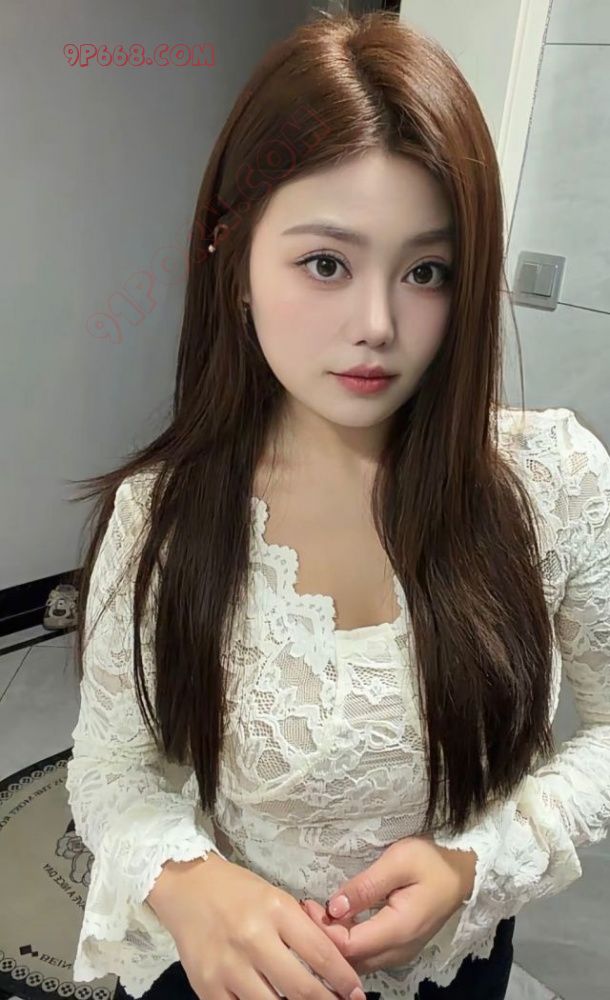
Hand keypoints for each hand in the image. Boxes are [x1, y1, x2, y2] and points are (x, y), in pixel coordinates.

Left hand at [300, 837, 476, 975]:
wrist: (463, 871)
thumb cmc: (432, 860)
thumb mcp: (399, 861)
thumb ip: (366, 885)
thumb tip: (334, 906)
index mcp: (399, 930)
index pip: (349, 946)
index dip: (324, 930)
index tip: (308, 905)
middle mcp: (399, 950)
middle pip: (351, 960)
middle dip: (324, 938)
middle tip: (308, 907)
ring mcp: (400, 953)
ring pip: (358, 962)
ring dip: (335, 942)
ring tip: (318, 912)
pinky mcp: (400, 947)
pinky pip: (368, 955)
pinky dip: (348, 943)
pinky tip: (338, 921)